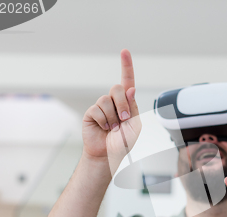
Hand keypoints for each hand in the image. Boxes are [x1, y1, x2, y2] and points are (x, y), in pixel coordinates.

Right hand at [81, 49, 141, 172]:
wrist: (109, 155)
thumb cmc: (123, 141)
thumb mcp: (135, 125)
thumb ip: (133, 107)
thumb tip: (130, 89)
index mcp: (127, 103)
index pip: (127, 81)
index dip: (126, 66)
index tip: (124, 52)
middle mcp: (114, 102)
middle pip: (117, 88)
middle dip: (123, 105)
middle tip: (124, 120)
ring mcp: (102, 106)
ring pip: (106, 99)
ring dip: (113, 117)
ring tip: (113, 128)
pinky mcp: (91, 112)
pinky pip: (97, 109)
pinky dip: (103, 121)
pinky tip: (104, 128)